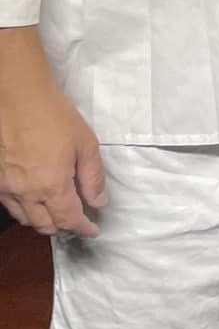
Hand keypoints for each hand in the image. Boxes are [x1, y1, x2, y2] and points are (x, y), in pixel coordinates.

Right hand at [0, 30, 105, 236]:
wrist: (17, 99)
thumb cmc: (54, 117)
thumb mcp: (85, 144)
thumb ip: (93, 177)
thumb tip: (98, 202)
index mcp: (51, 186)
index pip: (68, 219)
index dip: (83, 228)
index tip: (93, 230)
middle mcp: (26, 193)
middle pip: (45, 225)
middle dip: (64, 227)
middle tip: (79, 221)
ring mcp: (7, 189)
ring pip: (26, 219)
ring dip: (44, 221)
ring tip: (60, 213)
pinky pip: (12, 206)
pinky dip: (27, 210)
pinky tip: (37, 200)